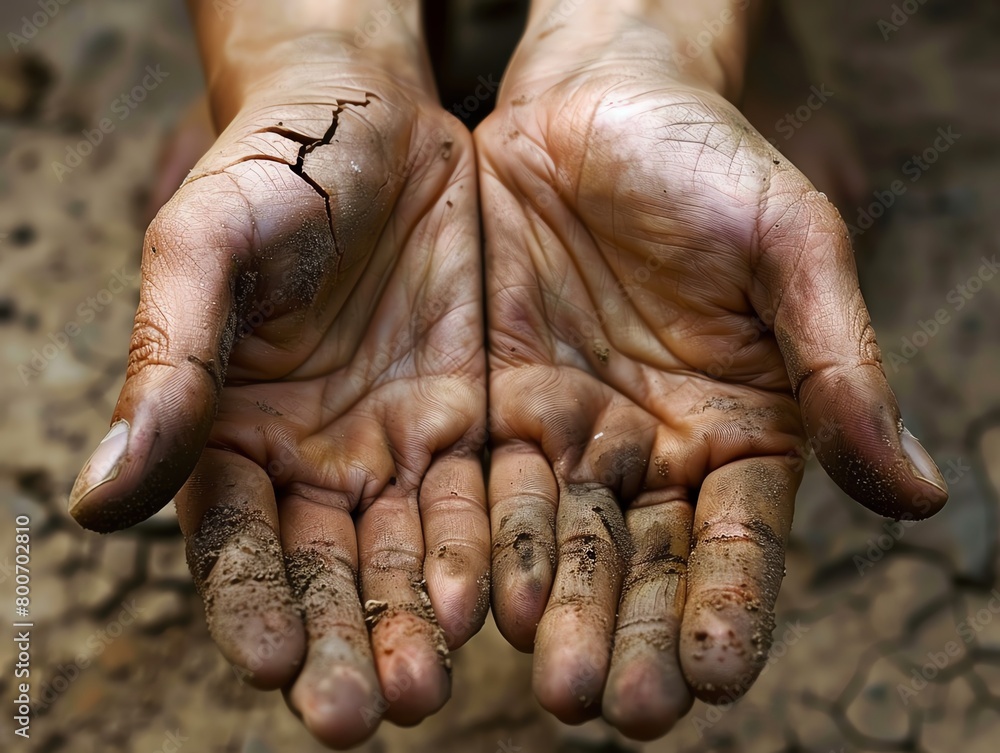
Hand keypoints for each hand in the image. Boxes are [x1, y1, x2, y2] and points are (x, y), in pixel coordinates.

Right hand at [67, 23, 486, 748]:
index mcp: (238, 433)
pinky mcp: (480, 415)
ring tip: (439, 683)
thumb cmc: (273, 171)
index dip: (249, 603)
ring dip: (424, 619)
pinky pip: (492, 491)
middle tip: (367, 715)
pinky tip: (514, 601)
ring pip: (414, 549)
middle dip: (346, 642)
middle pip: (329, 570)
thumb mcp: (206, 248)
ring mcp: (404, 442)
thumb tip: (98, 500)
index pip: (235, 541)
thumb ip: (168, 365)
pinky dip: (499, 547)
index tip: (273, 665)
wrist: (376, 120)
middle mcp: (321, 457)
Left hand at [476, 7, 947, 739]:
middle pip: (641, 561)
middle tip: (612, 705)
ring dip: (550, 610)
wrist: (593, 102)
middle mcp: (652, 454)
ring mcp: (568, 435)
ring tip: (543, 680)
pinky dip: (474, 541)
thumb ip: (842, 366)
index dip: (729, 606)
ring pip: (558, 539)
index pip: (737, 540)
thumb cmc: (709, 161)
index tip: (714, 676)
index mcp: (740, 431)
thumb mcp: (790, 245)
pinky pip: (480, 483)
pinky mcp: (494, 406)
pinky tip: (461, 599)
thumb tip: (920, 494)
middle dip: (628, 631)